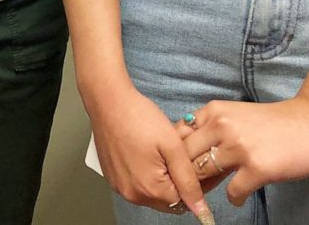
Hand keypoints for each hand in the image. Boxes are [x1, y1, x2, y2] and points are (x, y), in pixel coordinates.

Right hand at [89, 86, 214, 221]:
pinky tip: (146, 153)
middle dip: (175, 183)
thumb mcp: (172, 146)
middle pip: (166, 201)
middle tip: (176, 156)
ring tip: (160, 152)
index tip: (192, 165)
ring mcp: (119, 186)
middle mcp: (132, 194)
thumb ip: (188, 180)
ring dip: (160, 179)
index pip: (183, 202)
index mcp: (149, 189)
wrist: (108, 100)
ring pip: (151, 192)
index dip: (192, 184)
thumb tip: (200, 209)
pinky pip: (136, 184)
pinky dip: (145, 174)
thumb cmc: (139, 117)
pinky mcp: (112, 177)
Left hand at [177, 97, 308, 206]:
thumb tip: (187, 155)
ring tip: (211, 193)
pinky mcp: (257, 168)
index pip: (178, 136)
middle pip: (185, 156)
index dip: (175, 156)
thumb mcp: (234, 115)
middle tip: (190, 188)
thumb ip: (211, 129)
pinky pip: (233, 192)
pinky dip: (234, 198)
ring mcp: (239, 147)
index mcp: (213, 112)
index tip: (178, 169)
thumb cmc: (273, 123)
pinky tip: (240, 195)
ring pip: (203, 173)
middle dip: (185, 175)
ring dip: (204, 188)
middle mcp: (221, 126)